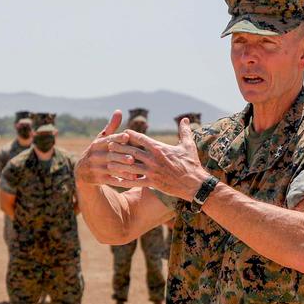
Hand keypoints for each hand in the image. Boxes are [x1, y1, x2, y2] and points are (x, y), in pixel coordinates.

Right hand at [75, 111, 140, 184]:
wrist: (82, 171)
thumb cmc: (98, 151)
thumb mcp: (102, 139)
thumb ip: (111, 127)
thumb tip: (119, 111)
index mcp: (97, 144)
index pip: (108, 140)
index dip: (117, 138)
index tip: (127, 136)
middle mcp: (95, 156)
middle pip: (110, 156)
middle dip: (121, 157)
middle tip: (133, 158)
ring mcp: (96, 168)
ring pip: (111, 169)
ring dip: (123, 171)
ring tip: (135, 172)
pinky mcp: (98, 179)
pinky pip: (111, 180)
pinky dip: (121, 181)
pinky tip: (132, 181)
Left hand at [95, 118, 210, 200]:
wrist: (195, 184)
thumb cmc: (192, 164)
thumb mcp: (188, 146)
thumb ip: (185, 131)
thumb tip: (185, 119)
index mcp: (160, 149)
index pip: (142, 139)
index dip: (131, 135)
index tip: (122, 133)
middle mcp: (154, 159)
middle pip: (132, 151)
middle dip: (120, 148)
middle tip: (109, 145)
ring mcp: (152, 171)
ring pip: (130, 166)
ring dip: (118, 164)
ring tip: (108, 162)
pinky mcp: (152, 183)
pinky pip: (135, 182)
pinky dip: (125, 180)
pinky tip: (116, 180)